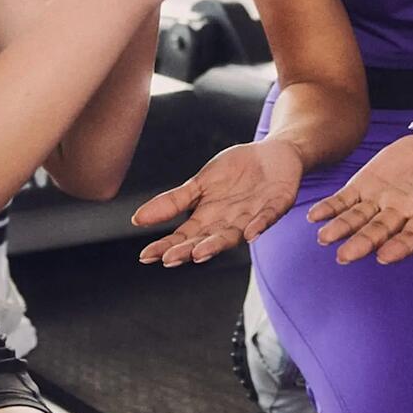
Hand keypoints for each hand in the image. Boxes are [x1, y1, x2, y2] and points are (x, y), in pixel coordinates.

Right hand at [131, 138, 304, 265]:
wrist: (275, 153)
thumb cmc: (236, 170)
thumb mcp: (200, 183)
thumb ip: (172, 202)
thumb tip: (136, 219)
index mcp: (209, 218)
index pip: (183, 237)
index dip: (166, 246)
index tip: (146, 256)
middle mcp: (229, 223)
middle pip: (206, 240)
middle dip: (188, 250)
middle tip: (169, 259)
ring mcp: (253, 216)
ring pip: (234, 235)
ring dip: (217, 245)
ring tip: (199, 253)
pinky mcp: (276, 205)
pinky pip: (267, 218)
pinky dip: (258, 226)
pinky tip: (249, 234)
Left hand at [307, 130, 412, 265]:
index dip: (400, 247)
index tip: (385, 256)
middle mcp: (401, 216)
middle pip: (379, 232)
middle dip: (361, 243)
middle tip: (343, 256)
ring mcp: (382, 202)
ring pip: (358, 219)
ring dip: (340, 228)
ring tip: (323, 238)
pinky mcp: (367, 186)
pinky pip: (345, 199)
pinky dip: (330, 207)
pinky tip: (313, 216)